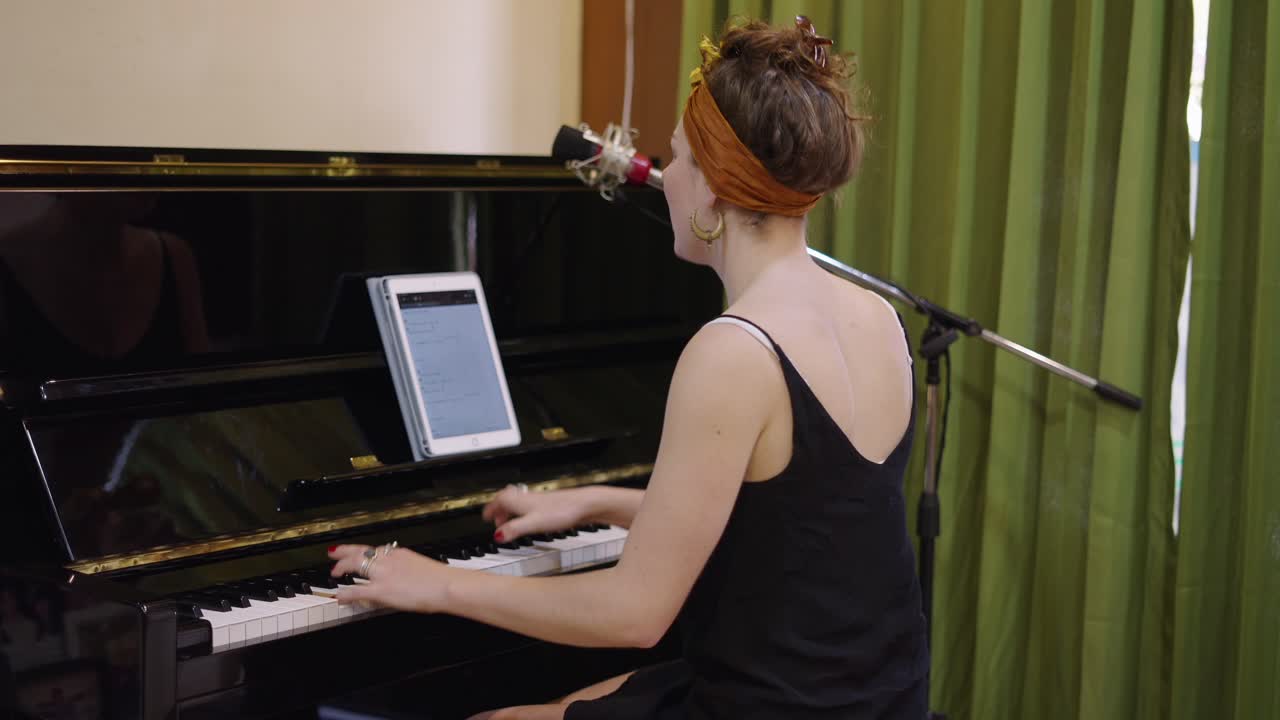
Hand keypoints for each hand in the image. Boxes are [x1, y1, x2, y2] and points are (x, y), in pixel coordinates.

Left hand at [327, 543, 454, 613]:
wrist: (447, 586)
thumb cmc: (441, 580)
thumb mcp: (422, 568)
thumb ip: (409, 570)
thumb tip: (404, 577)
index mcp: (399, 554)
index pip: (375, 549)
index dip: (361, 550)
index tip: (355, 551)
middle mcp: (389, 560)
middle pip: (360, 552)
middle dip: (344, 552)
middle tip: (334, 554)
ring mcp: (383, 574)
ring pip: (355, 565)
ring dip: (341, 568)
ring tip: (333, 573)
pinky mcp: (381, 590)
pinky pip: (356, 589)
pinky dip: (345, 592)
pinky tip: (340, 596)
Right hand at [481, 485, 585, 542]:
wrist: (584, 505)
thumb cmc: (561, 512)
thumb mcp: (533, 524)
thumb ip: (515, 529)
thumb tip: (497, 536)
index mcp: (520, 501)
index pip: (499, 500)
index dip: (491, 508)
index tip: (485, 516)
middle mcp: (528, 498)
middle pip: (507, 499)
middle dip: (499, 508)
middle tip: (496, 519)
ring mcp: (539, 500)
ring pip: (519, 501)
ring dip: (511, 510)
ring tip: (510, 521)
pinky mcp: (548, 504)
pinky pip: (530, 505)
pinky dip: (523, 511)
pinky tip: (531, 519)